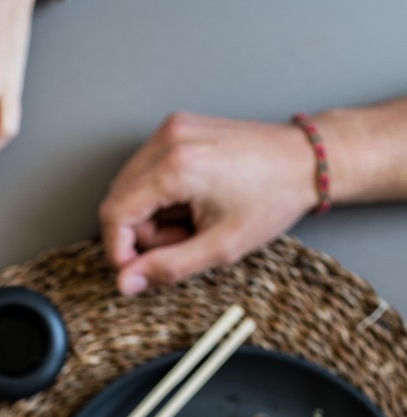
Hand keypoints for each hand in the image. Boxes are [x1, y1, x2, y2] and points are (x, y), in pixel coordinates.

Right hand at [99, 112, 318, 295]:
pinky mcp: (176, 128)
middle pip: (119, 200)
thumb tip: (125, 282)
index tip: (136, 270)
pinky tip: (189, 202)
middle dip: (140, 232)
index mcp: (177, 166)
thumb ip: (166, 267)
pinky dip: (159, 196)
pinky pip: (145, 172)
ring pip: (129, 188)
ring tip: (190, 221)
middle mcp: (168, 139)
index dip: (119, 249)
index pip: (115, 214)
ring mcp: (171, 129)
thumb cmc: (272, 198)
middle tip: (182, 241)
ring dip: (150, 216)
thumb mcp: (219, 247)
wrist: (306, 160)